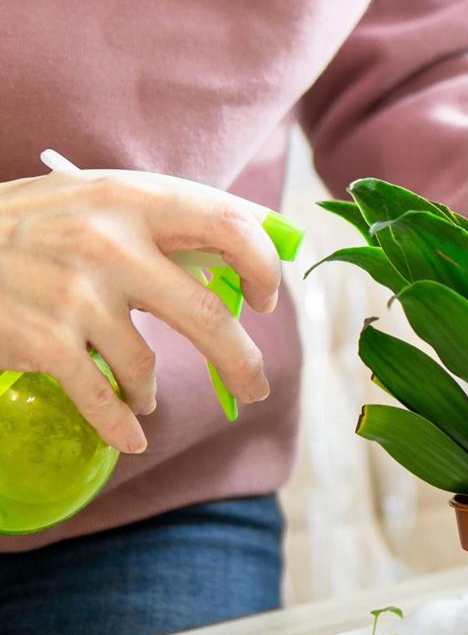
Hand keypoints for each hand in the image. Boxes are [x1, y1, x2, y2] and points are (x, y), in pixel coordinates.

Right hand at [0, 169, 282, 452]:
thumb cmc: (34, 226)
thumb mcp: (99, 200)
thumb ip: (168, 220)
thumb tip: (251, 244)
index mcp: (133, 199)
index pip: (230, 227)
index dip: (263, 267)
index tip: (265, 298)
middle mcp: (108, 242)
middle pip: (207, 315)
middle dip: (240, 362)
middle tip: (255, 386)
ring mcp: (75, 293)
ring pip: (147, 366)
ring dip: (150, 390)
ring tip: (142, 392)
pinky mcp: (44, 338)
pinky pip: (104, 399)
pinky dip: (122, 425)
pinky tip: (131, 435)